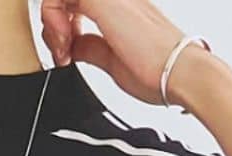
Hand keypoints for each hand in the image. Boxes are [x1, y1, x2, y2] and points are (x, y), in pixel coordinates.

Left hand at [39, 0, 192, 104]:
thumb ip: (91, 47)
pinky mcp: (102, 0)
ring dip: (52, 23)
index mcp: (120, 6)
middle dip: (53, 26)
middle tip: (61, 53)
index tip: (66, 54)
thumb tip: (74, 46)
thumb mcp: (113, 59)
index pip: (76, 4)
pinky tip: (64, 44)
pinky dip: (52, 21)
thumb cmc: (159, 71)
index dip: (61, 28)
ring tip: (62, 50)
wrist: (179, 73)